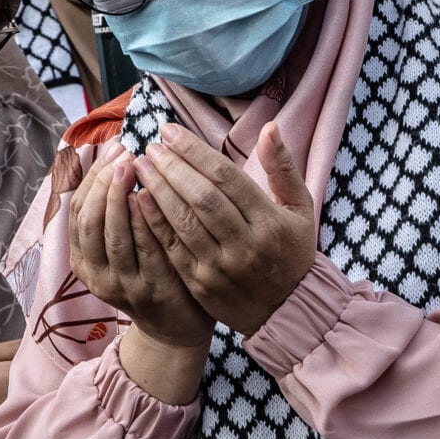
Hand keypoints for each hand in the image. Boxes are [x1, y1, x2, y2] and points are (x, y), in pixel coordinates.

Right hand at [69, 151, 211, 349]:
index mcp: (83, 260)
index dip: (92, 176)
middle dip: (103, 182)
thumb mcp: (124, 246)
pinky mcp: (150, 291)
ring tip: (132, 165)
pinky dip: (143, 221)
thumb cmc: (153, 274)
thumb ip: (116, 212)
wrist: (176, 328)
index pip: (77, 210)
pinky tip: (150, 195)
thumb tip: (115, 157)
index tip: (113, 148)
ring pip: (111, 235)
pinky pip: (144, 250)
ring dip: (119, 196)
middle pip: (88, 220)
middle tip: (123, 154)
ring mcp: (121, 285)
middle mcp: (95, 274)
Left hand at [136, 121, 319, 336]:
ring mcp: (220, 267)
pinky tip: (139, 199)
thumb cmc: (291, 251)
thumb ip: (283, 167)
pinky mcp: (201, 284)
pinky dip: (154, 222)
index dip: (195, 152)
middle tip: (151, 146)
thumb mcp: (300, 208)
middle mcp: (245, 246)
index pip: (227, 178)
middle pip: (201, 198)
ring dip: (158, 190)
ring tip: (141, 166)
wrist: (285, 310)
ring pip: (183, 222)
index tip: (171, 132)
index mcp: (270, 223)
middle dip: (172, 168)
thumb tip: (269, 127)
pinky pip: (172, 248)